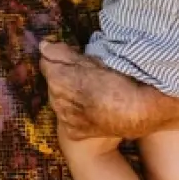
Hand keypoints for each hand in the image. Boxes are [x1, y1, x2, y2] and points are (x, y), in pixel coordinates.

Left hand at [39, 41, 156, 139]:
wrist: (135, 112)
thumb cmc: (116, 79)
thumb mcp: (91, 59)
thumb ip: (61, 52)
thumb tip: (43, 46)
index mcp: (57, 77)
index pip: (46, 59)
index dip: (60, 56)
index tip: (73, 55)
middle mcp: (55, 99)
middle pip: (53, 82)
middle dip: (64, 77)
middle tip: (86, 75)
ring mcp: (63, 118)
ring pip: (59, 101)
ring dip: (69, 96)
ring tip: (91, 93)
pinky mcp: (72, 132)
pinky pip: (68, 119)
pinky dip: (75, 114)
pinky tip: (91, 110)